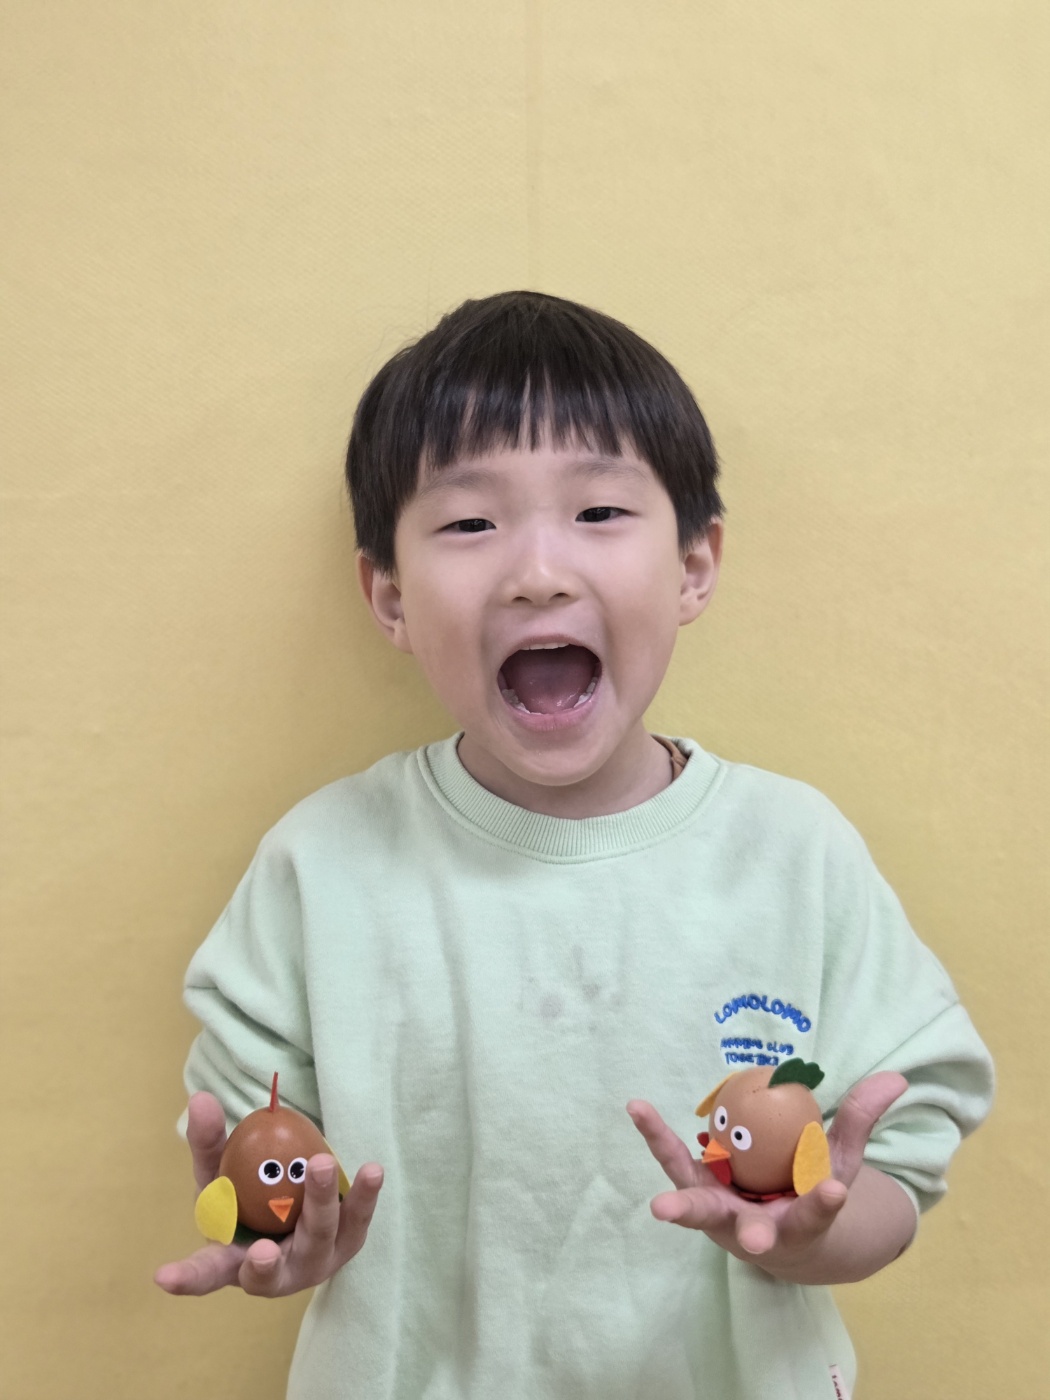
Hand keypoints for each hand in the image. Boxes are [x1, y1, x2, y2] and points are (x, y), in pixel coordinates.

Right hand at [154, 1091, 383, 1296]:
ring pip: (318, 1238)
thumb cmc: (249, 1201)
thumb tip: (200, 1098)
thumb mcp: (222, 1176)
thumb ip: (211, 1143)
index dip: (188, 1277)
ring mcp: (314, 1262)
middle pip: (268, 1268)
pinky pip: (357, 1220)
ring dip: (320, 1204)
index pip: (207, 1271)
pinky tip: (371, 1171)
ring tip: (319, 1164)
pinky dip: (363, 1196)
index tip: (164, 1276)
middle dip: (265, 1261)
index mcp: (233, 1262)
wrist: (300, 1217)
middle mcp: (274, 1273)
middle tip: (262, 1246)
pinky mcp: (348, 1244)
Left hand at [627, 1072, 910, 1282]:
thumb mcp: (843, 1163)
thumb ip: (859, 1121)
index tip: (836, 1191)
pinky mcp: (697, 1189)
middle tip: (751, 1243)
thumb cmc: (814, 1194)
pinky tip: (637, 1106)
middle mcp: (758, 1229)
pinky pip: (675, 1161)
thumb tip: (895, 1077)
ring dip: (681, 1204)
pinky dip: (657, 1137)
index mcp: (802, 1226)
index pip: (816, 1216)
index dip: (824, 1203)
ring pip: (701, 1206)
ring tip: (659, 1207)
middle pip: (751, 1234)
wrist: (780, 1237)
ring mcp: (722, 1214)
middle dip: (750, 1237)